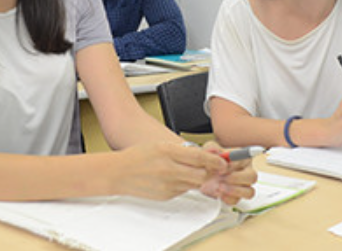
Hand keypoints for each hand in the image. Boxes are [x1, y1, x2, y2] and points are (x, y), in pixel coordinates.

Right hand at [110, 142, 234, 200]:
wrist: (118, 172)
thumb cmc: (137, 156)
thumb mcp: (160, 145)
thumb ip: (181, 150)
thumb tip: (201, 154)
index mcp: (167, 152)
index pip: (199, 157)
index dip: (214, 160)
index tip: (223, 161)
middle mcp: (169, 169)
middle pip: (201, 174)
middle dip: (209, 172)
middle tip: (210, 168)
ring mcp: (167, 184)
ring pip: (194, 184)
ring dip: (196, 178)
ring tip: (188, 170)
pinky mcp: (166, 195)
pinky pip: (183, 190)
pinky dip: (184, 184)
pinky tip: (174, 178)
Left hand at [196, 141, 256, 204]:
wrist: (203, 172)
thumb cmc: (211, 159)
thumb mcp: (209, 149)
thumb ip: (212, 148)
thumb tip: (215, 150)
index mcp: (243, 158)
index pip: (246, 160)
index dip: (234, 164)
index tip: (223, 167)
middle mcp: (247, 171)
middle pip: (252, 177)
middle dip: (237, 178)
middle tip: (222, 178)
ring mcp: (243, 185)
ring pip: (249, 192)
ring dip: (234, 190)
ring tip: (219, 187)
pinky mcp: (237, 196)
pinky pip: (237, 200)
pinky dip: (228, 198)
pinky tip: (219, 193)